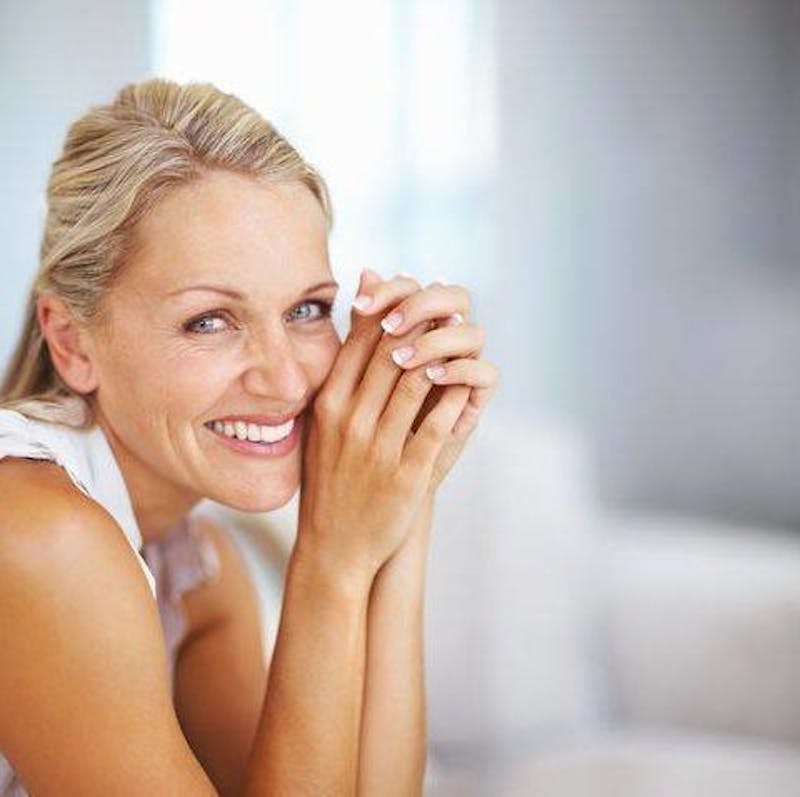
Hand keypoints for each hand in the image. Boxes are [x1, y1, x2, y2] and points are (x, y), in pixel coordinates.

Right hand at [296, 269, 471, 585]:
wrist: (334, 545)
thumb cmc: (330, 478)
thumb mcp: (322, 425)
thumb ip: (339, 378)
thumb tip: (350, 335)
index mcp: (328, 404)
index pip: (361, 341)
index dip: (392, 310)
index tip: (415, 295)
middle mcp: (350, 421)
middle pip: (390, 352)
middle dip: (422, 323)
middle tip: (446, 305)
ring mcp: (378, 448)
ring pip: (415, 382)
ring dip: (442, 355)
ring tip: (460, 338)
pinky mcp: (406, 474)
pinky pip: (436, 426)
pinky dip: (454, 400)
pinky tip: (468, 384)